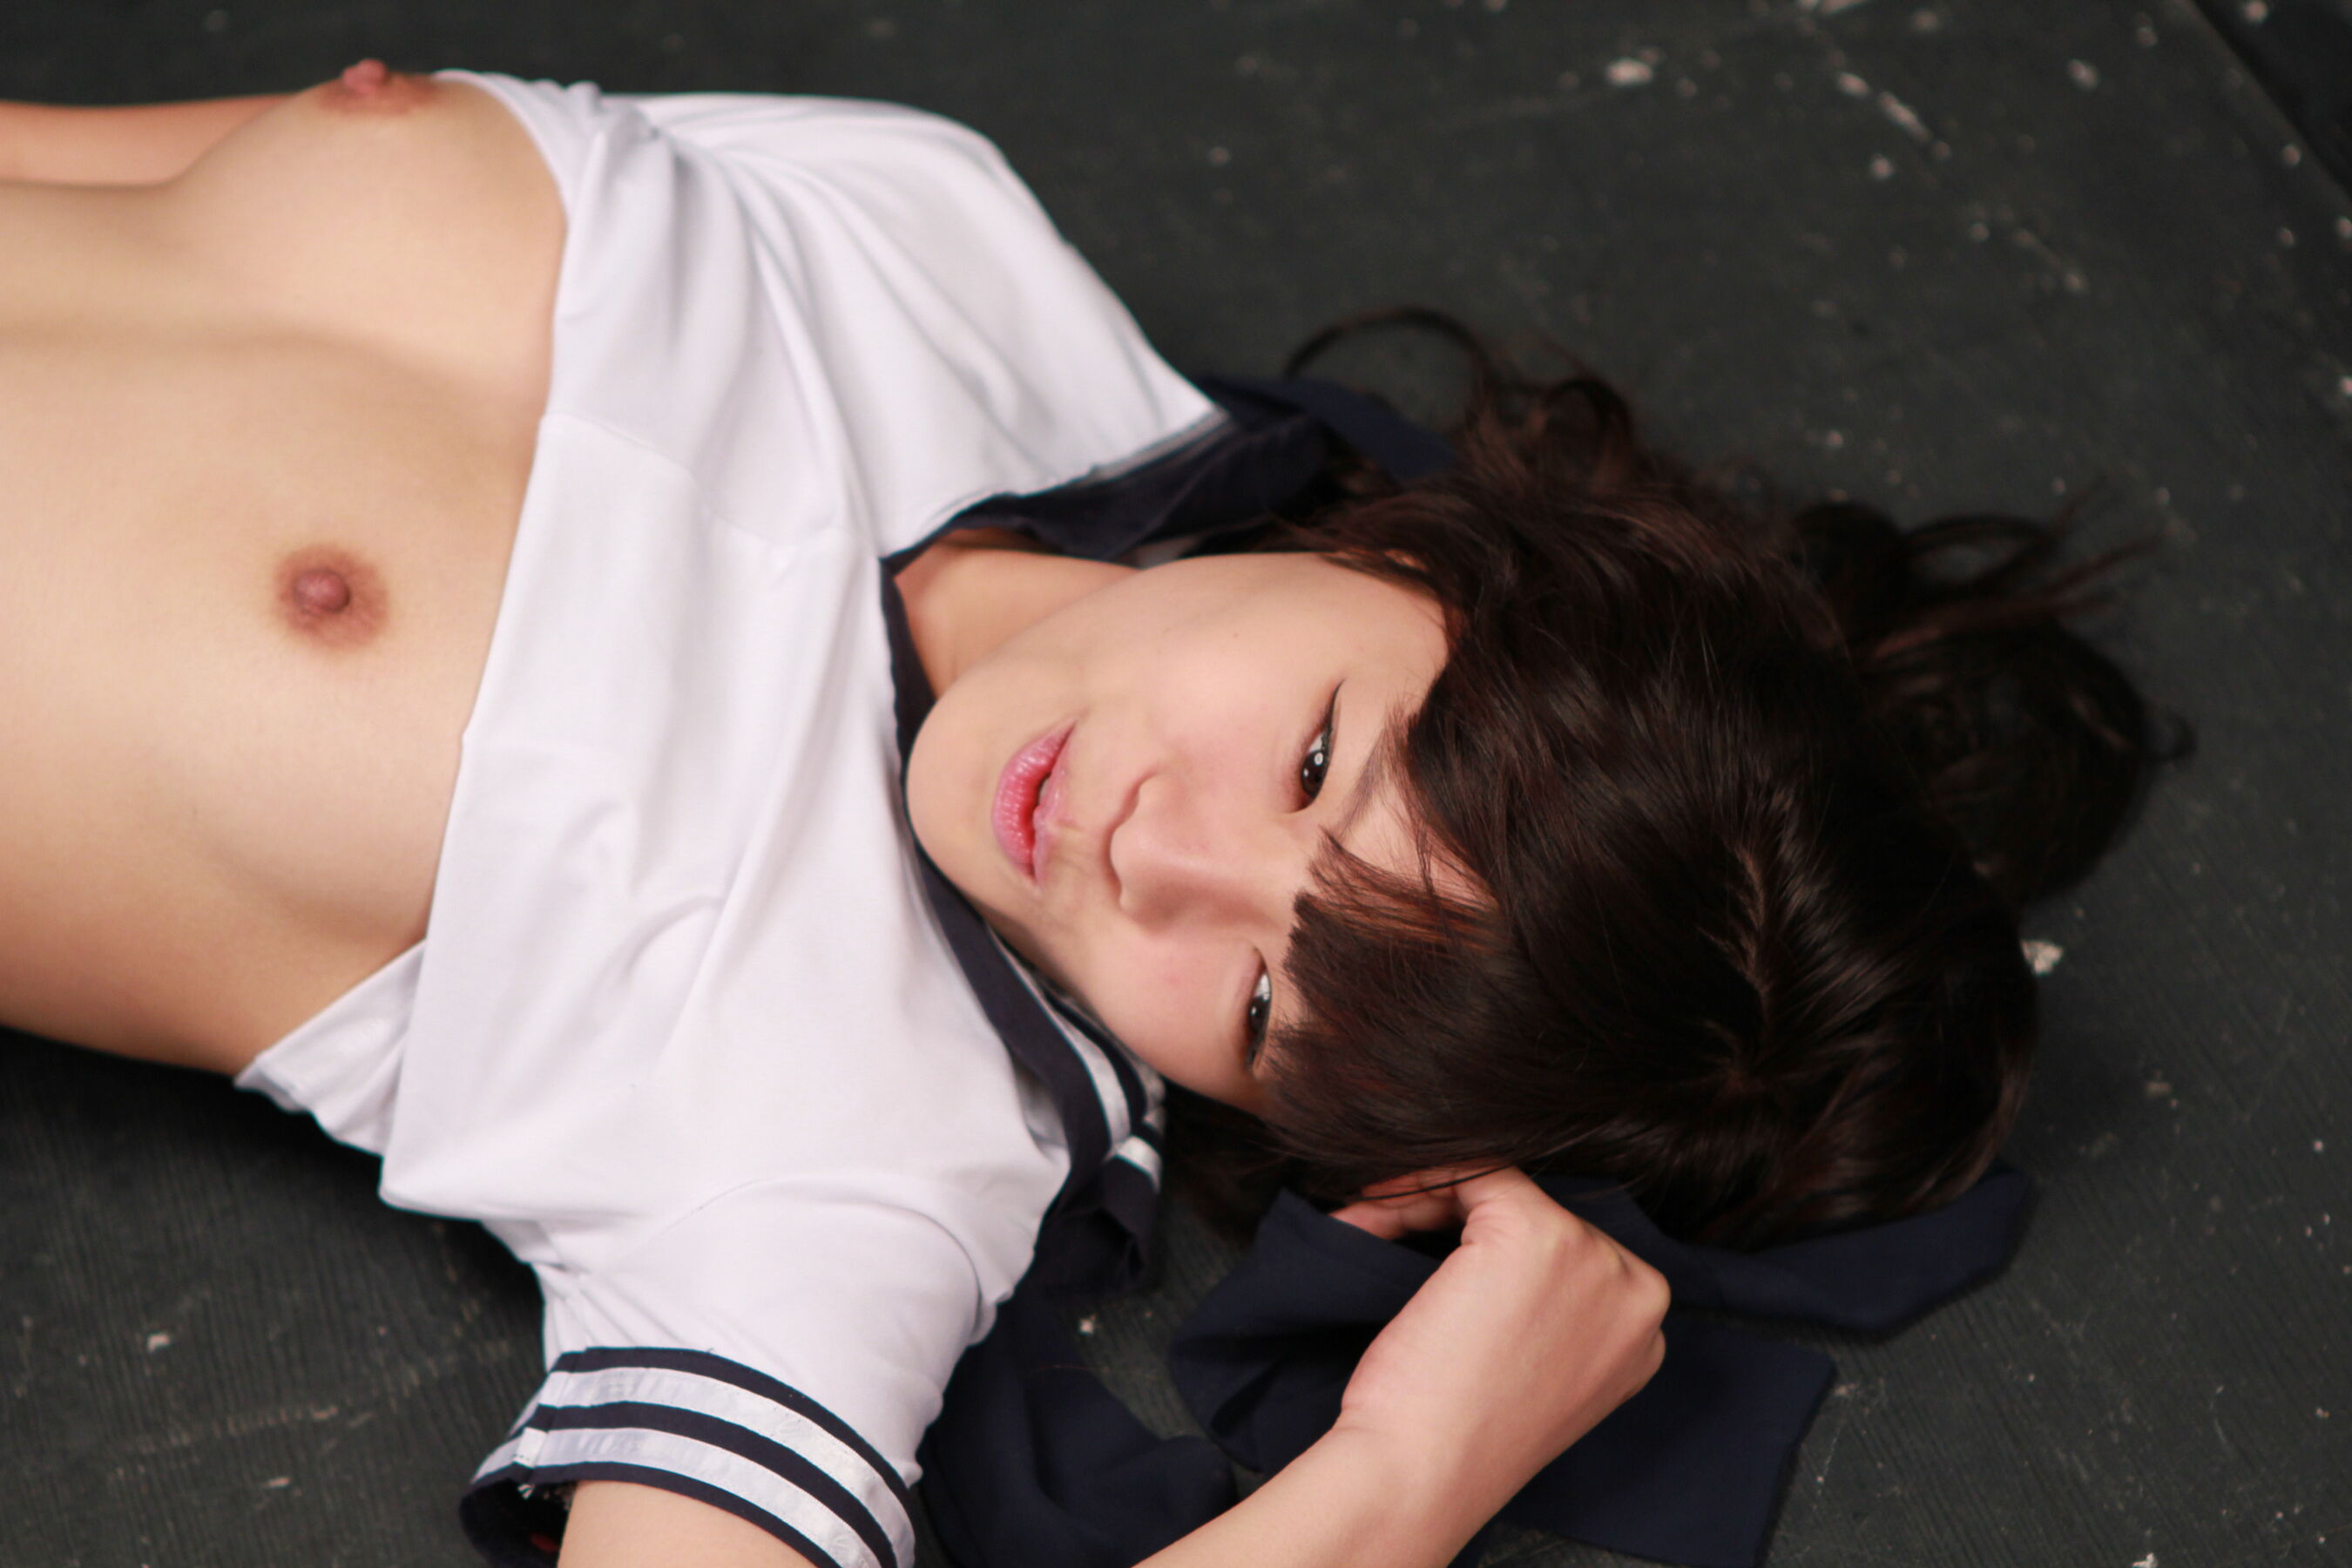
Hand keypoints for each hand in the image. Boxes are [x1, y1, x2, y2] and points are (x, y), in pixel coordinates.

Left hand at [1325, 1167, 1669, 1522]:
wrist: (1423, 1473)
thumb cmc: (1457, 1438)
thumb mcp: (1535, 1374)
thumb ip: (1550, 1316)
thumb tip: (1494, 1247)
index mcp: (1643, 1335)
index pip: (1569, 1258)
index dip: (1487, 1256)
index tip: (1423, 1259)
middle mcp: (1637, 1290)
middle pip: (1538, 1219)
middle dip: (1453, 1226)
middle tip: (1382, 1240)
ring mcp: (1592, 1256)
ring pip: (1498, 1192)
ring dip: (1424, 1206)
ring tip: (1370, 1232)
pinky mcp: (1536, 1232)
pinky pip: (1471, 1172)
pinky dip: (1414, 1185)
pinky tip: (1372, 1215)